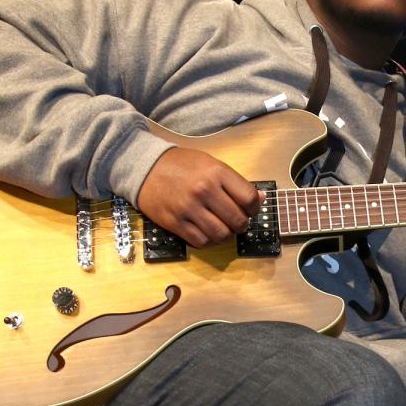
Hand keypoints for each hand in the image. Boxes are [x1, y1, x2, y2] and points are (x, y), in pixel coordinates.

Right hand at [137, 146, 263, 246]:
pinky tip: (207, 232)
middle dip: (242, 225)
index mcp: (216, 172)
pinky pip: (201, 242)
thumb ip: (234, 182)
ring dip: (227, 236)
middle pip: (238, 220)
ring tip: (223, 228)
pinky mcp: (175, 222)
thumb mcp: (211, 164)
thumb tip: (260, 199)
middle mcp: (204, 190)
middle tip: (237, 222)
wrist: (145, 167)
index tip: (250, 210)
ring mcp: (189, 208)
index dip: (254, 208)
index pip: (249, 198)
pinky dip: (208, 241)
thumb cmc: (181, 165)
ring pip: (221, 235)